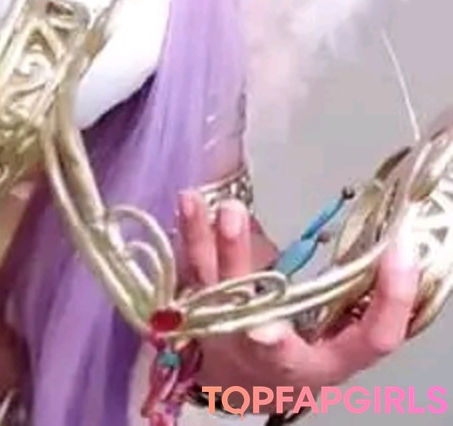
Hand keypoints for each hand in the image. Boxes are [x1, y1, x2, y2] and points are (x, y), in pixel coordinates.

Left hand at [177, 194, 420, 401]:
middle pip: (259, 313)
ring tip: (208, 201)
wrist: (240, 384)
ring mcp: (221, 332)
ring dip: (207, 239)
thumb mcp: (331, 344)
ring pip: (211, 285)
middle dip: (243, 262)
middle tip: (234, 213)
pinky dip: (187, 236)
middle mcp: (268, 354)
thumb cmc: (298, 354)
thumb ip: (347, 306)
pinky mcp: (189, 312)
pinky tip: (188, 201)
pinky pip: (186, 272)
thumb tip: (374, 243)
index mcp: (323, 364)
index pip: (372, 339)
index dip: (391, 301)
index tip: (397, 254)